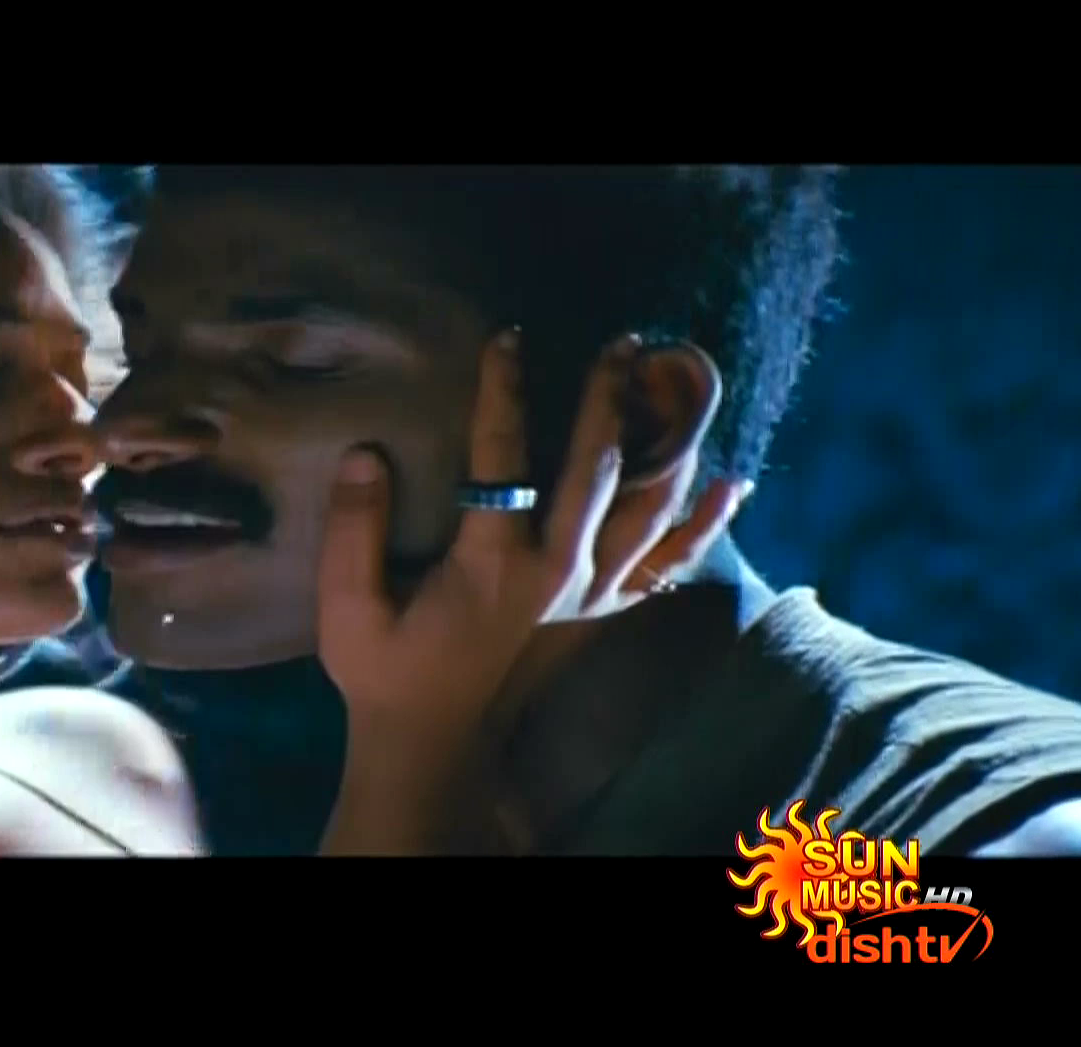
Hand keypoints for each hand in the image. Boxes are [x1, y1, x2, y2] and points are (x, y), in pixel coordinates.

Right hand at [315, 330, 747, 852]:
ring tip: (680, 386)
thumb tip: (364, 454)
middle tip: (624, 343)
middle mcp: (553, 573)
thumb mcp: (346, 609)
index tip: (507, 338)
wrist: (431, 742)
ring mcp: (586, 594)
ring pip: (645, 510)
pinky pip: (665, 566)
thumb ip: (352, 531)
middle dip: (609, 400)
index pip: (501, 459)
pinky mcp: (599, 612)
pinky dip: (701, 526)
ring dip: (665, 445)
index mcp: (491, 565)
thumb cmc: (384, 672)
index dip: (504, 394)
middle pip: (594, 472)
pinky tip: (733, 486)